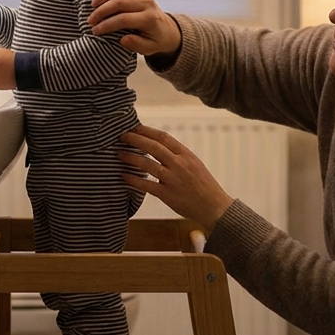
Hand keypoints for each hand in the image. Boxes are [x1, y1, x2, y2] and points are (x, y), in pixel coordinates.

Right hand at [87, 0, 181, 56]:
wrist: (167, 30)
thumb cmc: (154, 40)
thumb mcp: (149, 49)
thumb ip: (137, 45)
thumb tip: (123, 39)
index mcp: (149, 19)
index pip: (123, 19)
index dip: (107, 24)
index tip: (94, 30)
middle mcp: (147, 3)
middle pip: (120, 3)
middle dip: (101, 11)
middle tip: (90, 20)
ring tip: (93, 5)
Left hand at [118, 125, 234, 229]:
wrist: (214, 207)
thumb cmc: (204, 185)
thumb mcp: (194, 164)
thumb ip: (178, 155)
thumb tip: (158, 145)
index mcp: (186, 155)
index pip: (164, 137)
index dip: (147, 131)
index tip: (134, 127)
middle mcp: (180, 165)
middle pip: (153, 147)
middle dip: (135, 140)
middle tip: (122, 136)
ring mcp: (173, 180)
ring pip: (148, 164)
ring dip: (131, 158)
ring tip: (120, 154)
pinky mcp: (168, 195)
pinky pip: (146, 185)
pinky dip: (133, 180)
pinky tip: (124, 176)